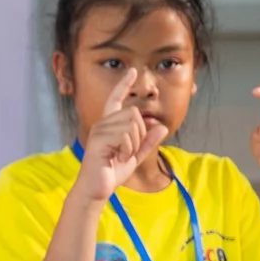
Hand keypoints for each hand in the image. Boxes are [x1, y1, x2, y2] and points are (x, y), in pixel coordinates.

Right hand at [74, 69, 167, 199]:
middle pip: (133, 113)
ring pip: (132, 125)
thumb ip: (148, 142)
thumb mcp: (135, 156)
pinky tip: (116, 158)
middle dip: (140, 134)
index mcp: (109, 125)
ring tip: (121, 156)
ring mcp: (99, 131)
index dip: (124, 85)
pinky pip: (125, 136)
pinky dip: (127, 150)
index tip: (132, 71)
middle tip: (128, 151)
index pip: (116, 100)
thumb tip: (162, 127)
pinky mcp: (98, 140)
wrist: (96, 189)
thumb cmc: (111, 172)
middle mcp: (102, 124)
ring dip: (133, 144)